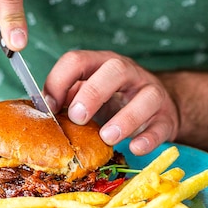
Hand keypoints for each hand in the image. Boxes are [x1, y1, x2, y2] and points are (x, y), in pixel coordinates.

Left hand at [44, 50, 179, 154]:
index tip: (48, 106)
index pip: (78, 60)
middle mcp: (129, 74)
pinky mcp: (166, 118)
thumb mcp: (90, 95)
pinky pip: (160, 126)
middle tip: (77, 118)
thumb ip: (68, 98)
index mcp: (102, 64)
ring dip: (125, 118)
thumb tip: (41, 111)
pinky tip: (134, 148)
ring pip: (146, 98)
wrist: (158, 109)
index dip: (59, 81)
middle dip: (93, 93)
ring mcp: (152, 94)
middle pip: (115, 70)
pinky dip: (147, 138)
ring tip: (107, 138)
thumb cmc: (115, 102)